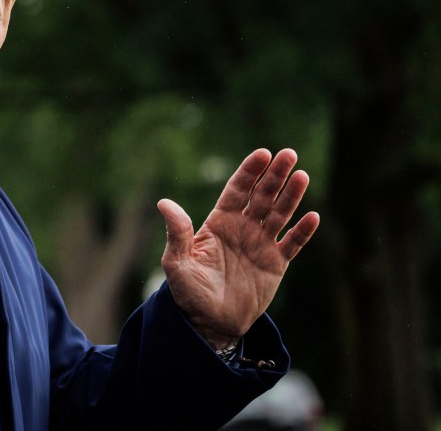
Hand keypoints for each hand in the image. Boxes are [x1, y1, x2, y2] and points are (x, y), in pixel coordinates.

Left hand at [157, 148, 319, 348]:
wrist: (209, 323)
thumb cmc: (188, 292)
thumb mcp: (177, 262)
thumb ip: (176, 233)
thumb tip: (164, 203)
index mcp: (219, 222)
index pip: (237, 190)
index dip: (250, 171)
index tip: (262, 153)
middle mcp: (242, 228)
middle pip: (262, 196)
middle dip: (275, 175)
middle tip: (289, 154)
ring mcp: (261, 245)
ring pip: (280, 215)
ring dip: (292, 196)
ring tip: (302, 176)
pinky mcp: (275, 265)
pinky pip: (292, 244)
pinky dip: (302, 232)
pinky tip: (313, 216)